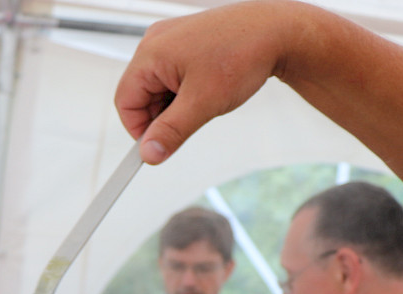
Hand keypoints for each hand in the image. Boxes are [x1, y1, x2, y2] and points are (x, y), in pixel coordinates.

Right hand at [114, 0, 295, 163]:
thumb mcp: (202, 103)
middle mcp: (157, 42)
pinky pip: (173, 75)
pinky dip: (186, 91)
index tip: (157, 147)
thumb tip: (149, 153)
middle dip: (162, 116)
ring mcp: (171, 40)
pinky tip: (208, 89)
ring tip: (205, 100)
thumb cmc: (242, 54)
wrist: (277, 32)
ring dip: (176, 104)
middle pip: (140, 95)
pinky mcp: (186, 42)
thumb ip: (171, 132)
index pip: (125, 102)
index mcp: (151, 53)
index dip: (139, 130)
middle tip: (190, 122)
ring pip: (158, 87)